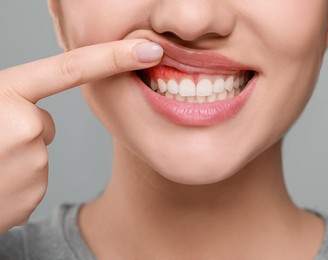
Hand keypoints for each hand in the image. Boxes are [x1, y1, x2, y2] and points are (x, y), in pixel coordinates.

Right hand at [0, 40, 162, 233]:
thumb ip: (6, 95)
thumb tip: (30, 107)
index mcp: (4, 95)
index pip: (70, 69)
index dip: (113, 56)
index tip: (149, 49)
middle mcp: (23, 127)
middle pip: (44, 124)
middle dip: (22, 130)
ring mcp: (31, 165)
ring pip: (37, 152)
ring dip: (14, 158)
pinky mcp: (32, 196)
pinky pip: (34, 179)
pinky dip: (14, 182)